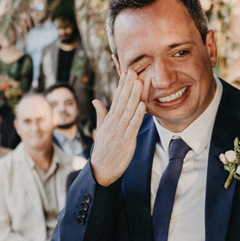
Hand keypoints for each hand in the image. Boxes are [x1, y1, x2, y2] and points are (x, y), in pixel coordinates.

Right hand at [89, 69, 149, 186]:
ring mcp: (119, 131)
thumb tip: (96, 100)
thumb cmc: (103, 150)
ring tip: (140, 82)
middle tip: (133, 71)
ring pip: (128, 110)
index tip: (127, 72)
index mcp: (109, 120)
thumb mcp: (101, 130)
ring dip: (134, 96)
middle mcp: (113, 123)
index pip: (116, 98)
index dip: (122, 85)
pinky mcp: (126, 141)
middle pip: (122, 101)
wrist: (101, 170)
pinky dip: (138, 115)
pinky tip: (143, 105)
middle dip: (128, 85)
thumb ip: (100, 114)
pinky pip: (133, 126)